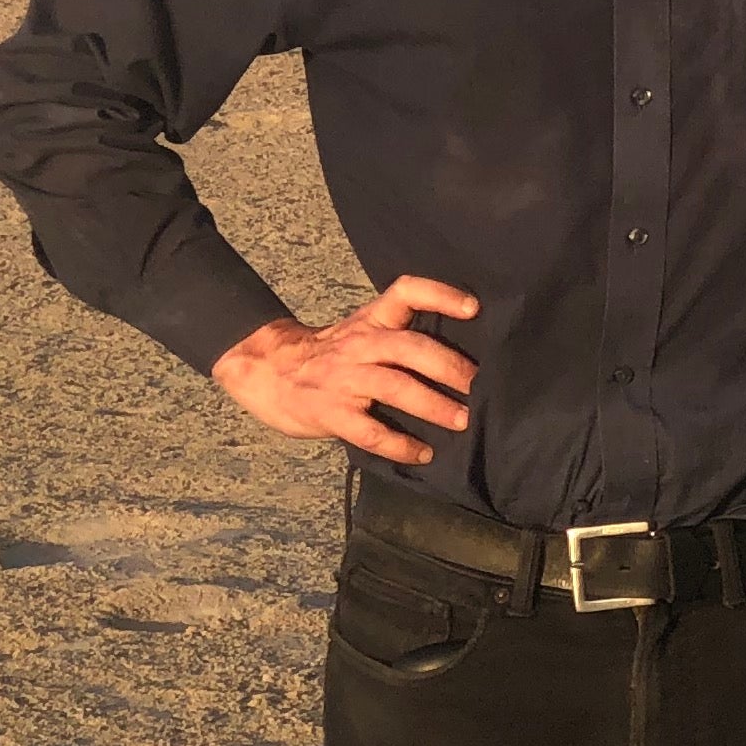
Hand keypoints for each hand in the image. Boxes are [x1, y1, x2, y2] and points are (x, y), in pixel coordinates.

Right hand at [212, 277, 480, 466]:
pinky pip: (369, 431)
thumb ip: (399, 335)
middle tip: (480, 387)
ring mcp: (343, 379)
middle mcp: (359, 344)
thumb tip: (460, 357)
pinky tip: (423, 453)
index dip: (441, 295)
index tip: (474, 308)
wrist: (265, 371)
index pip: (406, 291)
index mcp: (371, 319)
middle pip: (410, 347)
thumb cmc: (329, 354)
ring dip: (434, 406)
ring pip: (395, 387)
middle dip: (450, 367)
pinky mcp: (329, 412)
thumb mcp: (361, 330)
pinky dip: (399, 445)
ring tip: (463, 421)